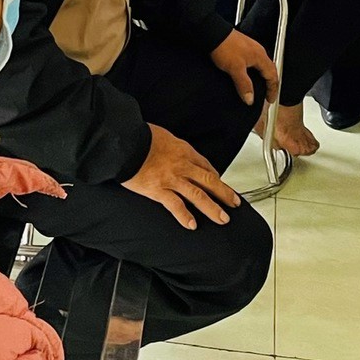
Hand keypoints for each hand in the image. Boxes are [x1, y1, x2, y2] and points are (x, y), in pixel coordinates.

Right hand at [122, 123, 240, 227]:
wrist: (125, 142)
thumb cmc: (140, 137)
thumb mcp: (163, 135)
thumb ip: (171, 146)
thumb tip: (171, 148)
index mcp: (184, 151)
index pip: (205, 166)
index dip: (215, 177)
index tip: (219, 184)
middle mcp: (182, 166)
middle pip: (209, 181)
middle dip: (224, 193)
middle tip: (234, 203)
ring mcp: (172, 179)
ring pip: (198, 196)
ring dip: (213, 208)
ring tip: (223, 219)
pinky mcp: (158, 190)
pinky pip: (175, 205)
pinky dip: (184, 216)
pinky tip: (192, 225)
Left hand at [210, 27, 277, 107]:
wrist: (213, 33)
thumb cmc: (225, 47)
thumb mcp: (235, 69)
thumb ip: (244, 85)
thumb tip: (250, 99)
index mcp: (260, 57)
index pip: (272, 76)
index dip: (273, 89)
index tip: (270, 99)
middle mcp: (258, 51)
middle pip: (269, 70)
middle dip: (270, 83)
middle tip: (268, 94)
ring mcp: (251, 48)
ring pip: (261, 65)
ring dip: (262, 77)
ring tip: (259, 86)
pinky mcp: (242, 47)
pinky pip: (253, 62)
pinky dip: (254, 71)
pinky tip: (247, 74)